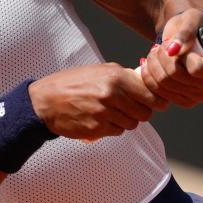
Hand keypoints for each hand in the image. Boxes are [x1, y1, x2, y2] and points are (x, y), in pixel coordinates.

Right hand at [28, 64, 168, 140]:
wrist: (45, 102)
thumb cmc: (73, 83)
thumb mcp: (99, 70)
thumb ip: (124, 76)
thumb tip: (147, 81)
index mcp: (115, 78)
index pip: (151, 95)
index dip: (157, 101)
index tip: (158, 103)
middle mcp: (112, 95)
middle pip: (144, 113)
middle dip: (140, 112)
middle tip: (129, 108)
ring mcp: (104, 114)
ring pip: (132, 124)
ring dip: (126, 121)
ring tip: (111, 113)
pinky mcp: (97, 129)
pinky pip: (117, 132)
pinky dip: (113, 128)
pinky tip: (101, 120)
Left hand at [140, 8, 202, 107]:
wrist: (190, 38)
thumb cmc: (195, 26)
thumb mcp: (191, 19)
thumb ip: (185, 31)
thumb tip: (174, 49)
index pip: (196, 69)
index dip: (183, 56)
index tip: (180, 44)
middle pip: (175, 76)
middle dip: (162, 56)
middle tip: (162, 45)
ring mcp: (199, 97)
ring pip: (163, 83)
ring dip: (153, 63)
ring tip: (156, 51)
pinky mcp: (184, 101)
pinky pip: (157, 92)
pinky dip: (149, 75)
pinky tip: (150, 62)